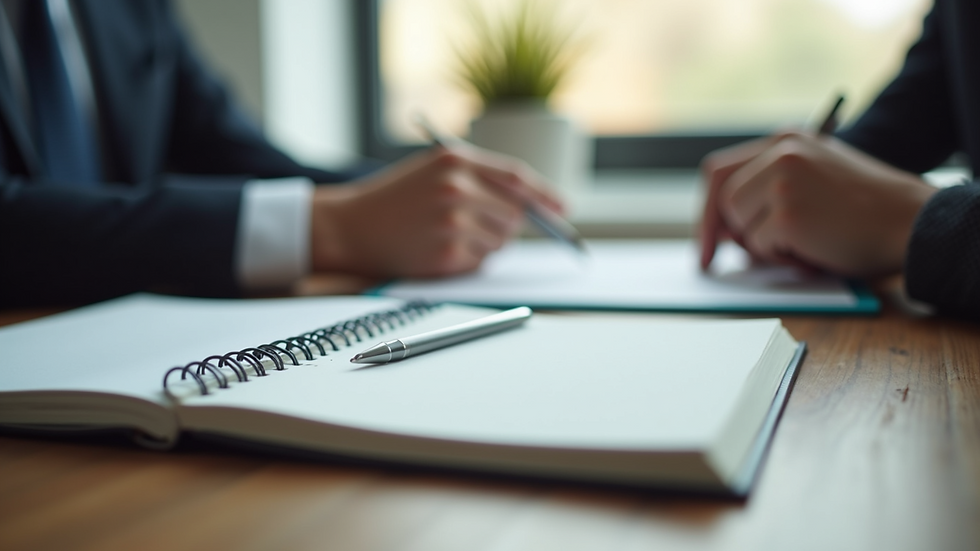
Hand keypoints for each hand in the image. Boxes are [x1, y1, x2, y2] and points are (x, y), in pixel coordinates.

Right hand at [309, 144, 563, 277]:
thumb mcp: (434, 171)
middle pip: (514, 214)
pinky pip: (480, 261)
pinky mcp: (446, 255)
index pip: (516, 178)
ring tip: (449, 235)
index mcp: (456, 160)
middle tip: (478, 225)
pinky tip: (440, 249)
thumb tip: (532, 205)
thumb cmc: (396, 198)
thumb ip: (480, 178)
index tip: (563, 209)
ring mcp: (452, 223)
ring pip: (500, 241)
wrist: (351, 226)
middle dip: (506, 224)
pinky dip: (469, 260)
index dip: (544, 195)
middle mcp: (457, 188)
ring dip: (486, 243)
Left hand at [699, 131, 936, 277]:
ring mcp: (784, 181)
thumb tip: (723, 225)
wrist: (912, 221)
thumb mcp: (815, 180)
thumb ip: (772, 188)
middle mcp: (782, 153)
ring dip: (760, 245)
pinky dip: (780, 257)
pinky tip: (812, 252)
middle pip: (723, 197)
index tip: (704, 238)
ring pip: (739, 224)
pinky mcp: (788, 212)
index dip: (707, 207)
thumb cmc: (867, 211)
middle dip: (717, 232)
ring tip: (800, 245)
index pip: (722, 170)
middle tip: (709, 260)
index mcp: (786, 140)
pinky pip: (759, 246)